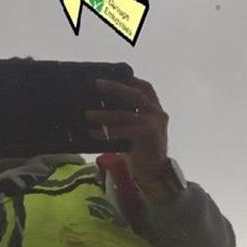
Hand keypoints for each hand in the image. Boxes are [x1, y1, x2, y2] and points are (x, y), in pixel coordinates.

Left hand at [85, 77, 169, 196]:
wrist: (155, 173)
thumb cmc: (141, 149)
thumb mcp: (137, 128)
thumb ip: (128, 115)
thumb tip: (101, 104)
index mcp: (156, 109)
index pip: (146, 88)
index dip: (131, 79)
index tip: (113, 73)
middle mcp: (158, 114)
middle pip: (136, 94)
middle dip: (116, 87)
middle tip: (97, 83)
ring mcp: (155, 124)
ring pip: (126, 115)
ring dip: (105, 114)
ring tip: (87, 114)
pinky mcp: (149, 136)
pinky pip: (124, 131)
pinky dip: (107, 132)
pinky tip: (93, 133)